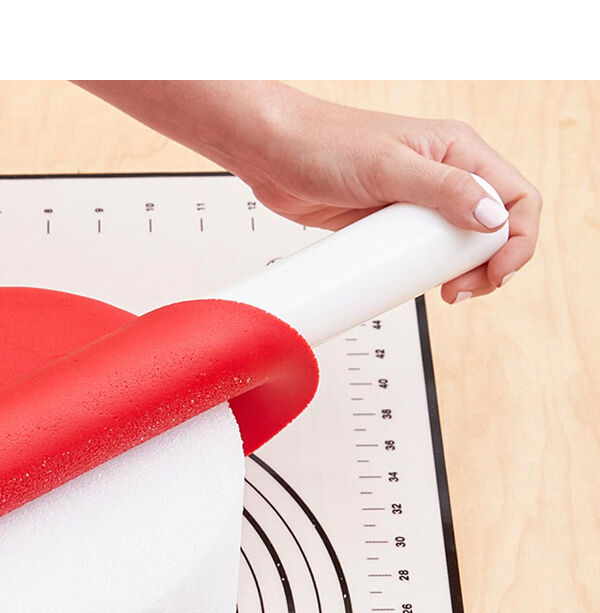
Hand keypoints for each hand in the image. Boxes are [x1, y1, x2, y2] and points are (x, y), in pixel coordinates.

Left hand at [76, 81, 540, 303]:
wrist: (271, 154)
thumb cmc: (323, 143)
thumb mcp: (388, 167)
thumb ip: (442, 190)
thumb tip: (489, 218)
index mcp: (458, 151)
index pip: (515, 197)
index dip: (518, 239)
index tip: (497, 273)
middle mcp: (443, 175)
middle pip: (492, 228)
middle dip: (488, 265)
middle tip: (458, 291)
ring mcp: (414, 202)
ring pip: (456, 245)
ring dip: (458, 274)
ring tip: (442, 293)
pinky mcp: (384, 225)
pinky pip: (417, 255)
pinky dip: (422, 274)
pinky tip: (412, 287)